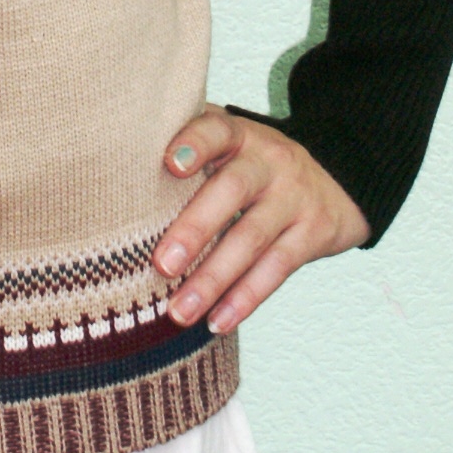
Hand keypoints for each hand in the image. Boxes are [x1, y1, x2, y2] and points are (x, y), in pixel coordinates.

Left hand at [154, 108, 369, 333]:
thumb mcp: (230, 145)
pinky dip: (245, 299)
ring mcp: (294, 197)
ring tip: (179, 312)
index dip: (195, 143)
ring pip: (252, 239)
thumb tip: (114, 168)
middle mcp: (269, 160)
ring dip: (213, 279)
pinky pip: (277, 270)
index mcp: (239, 134)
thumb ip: (187, 148)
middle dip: (195, 229)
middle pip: (232, 191)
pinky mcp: (313, 233)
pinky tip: (216, 323)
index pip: (216, 129)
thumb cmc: (255, 164)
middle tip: (161, 265)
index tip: (170, 164)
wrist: (337, 180)